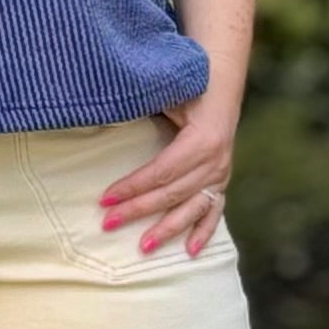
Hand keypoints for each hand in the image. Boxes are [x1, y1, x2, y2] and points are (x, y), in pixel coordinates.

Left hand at [96, 95, 237, 258]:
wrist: (221, 76)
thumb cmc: (189, 81)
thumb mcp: (169, 91)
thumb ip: (145, 105)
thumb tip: (108, 114)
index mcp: (203, 140)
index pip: (161, 172)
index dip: (133, 186)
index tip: (105, 199)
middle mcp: (216, 162)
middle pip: (172, 193)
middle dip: (138, 210)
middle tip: (108, 223)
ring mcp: (222, 173)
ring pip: (191, 208)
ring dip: (167, 229)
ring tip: (144, 247)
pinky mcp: (223, 179)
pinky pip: (214, 211)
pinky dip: (203, 232)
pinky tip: (189, 251)